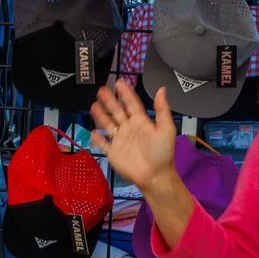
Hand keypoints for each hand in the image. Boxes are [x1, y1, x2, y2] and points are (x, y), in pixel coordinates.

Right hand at [87, 76, 178, 192]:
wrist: (155, 175)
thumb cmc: (162, 152)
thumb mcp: (166, 128)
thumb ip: (162, 109)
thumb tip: (161, 89)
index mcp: (141, 121)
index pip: (131, 103)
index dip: (125, 93)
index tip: (119, 82)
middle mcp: (129, 128)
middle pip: (117, 111)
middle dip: (109, 100)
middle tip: (101, 89)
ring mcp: (120, 140)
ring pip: (108, 124)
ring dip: (101, 115)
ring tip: (93, 105)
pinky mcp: (113, 153)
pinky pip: (103, 144)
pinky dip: (97, 139)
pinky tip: (92, 132)